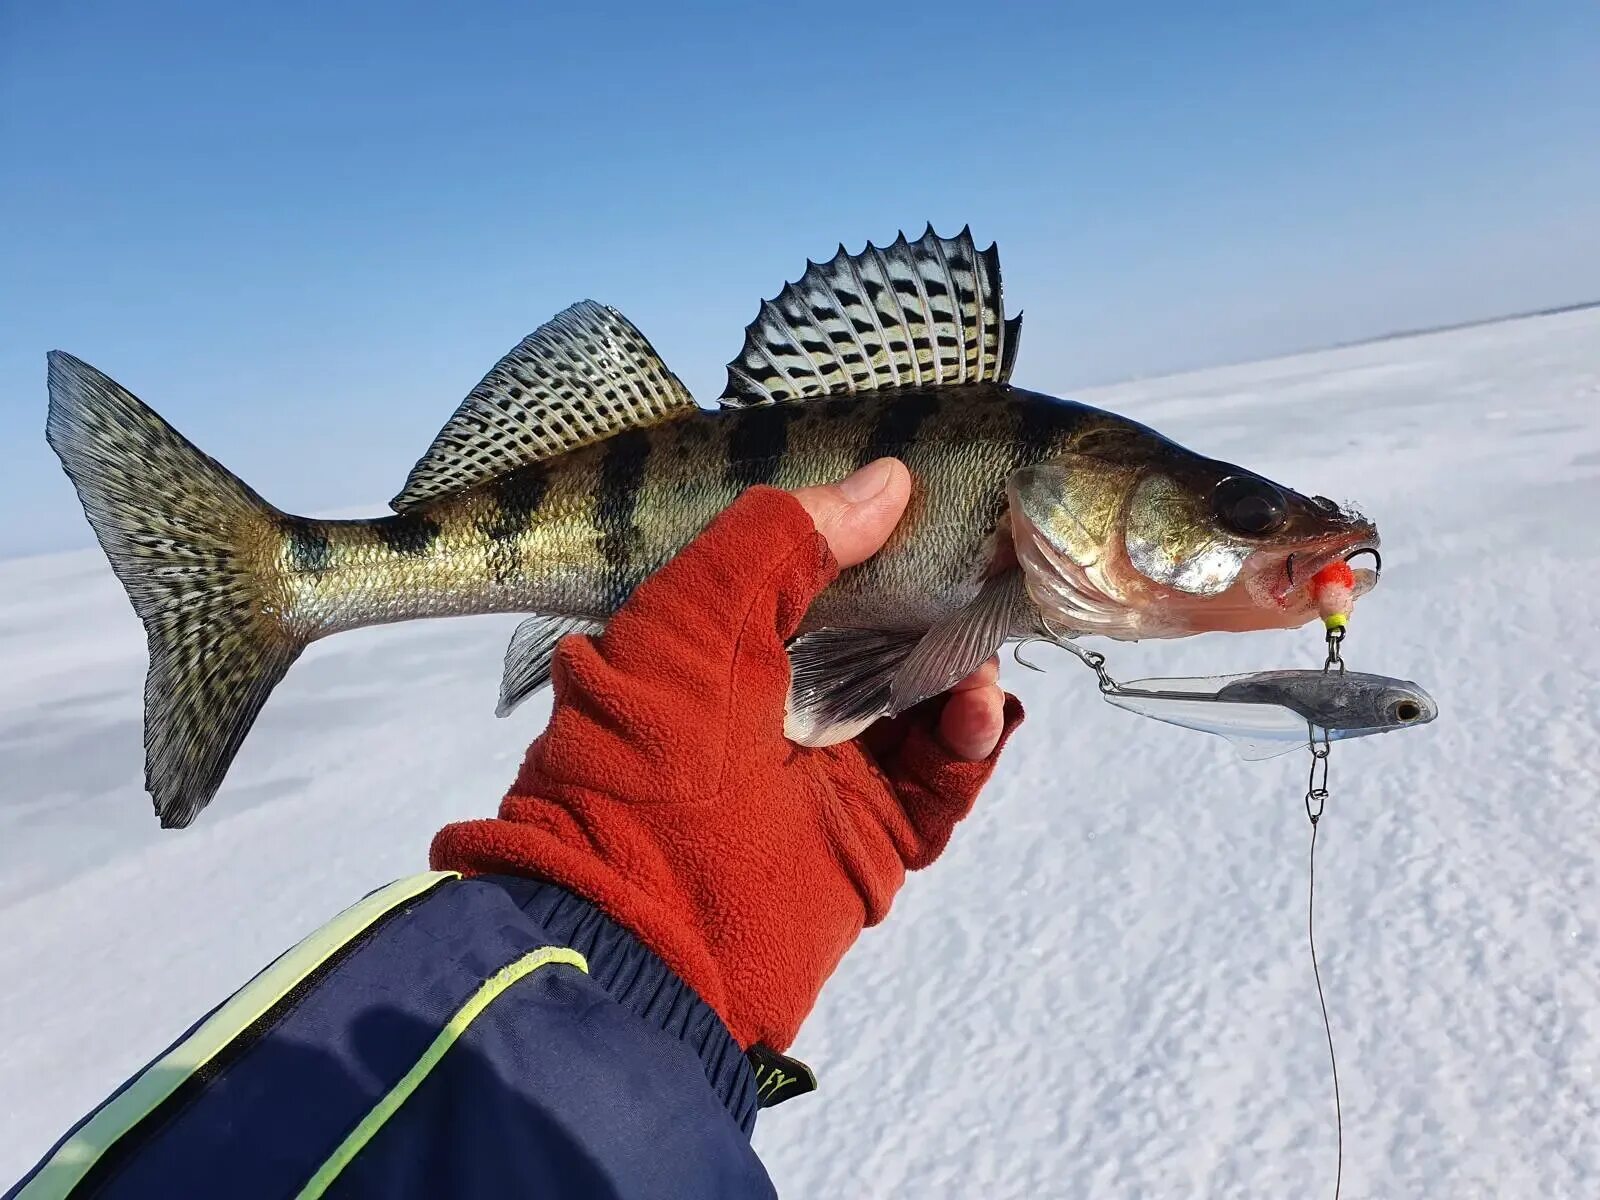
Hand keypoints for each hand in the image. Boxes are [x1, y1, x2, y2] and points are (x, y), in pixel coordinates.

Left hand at [432, 462, 1022, 1051]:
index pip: (815, 567)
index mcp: (724, 640)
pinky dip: (971, 744)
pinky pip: (944, 780)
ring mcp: (831, 771)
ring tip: (971, 670)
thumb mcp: (688, 619)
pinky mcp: (873, 836)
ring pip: (926, 701)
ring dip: (962, 674)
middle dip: (937, 602)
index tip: (932, 496)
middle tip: (983, 571)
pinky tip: (976, 718)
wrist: (639, 932)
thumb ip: (779, 540)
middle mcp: (780, 699)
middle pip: (885, 631)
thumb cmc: (641, 757)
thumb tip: (887, 481)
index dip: (875, 534)